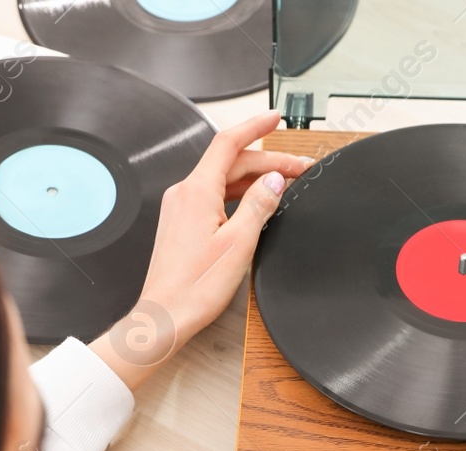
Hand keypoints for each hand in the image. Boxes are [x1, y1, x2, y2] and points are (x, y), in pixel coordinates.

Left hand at [88, 111, 311, 388]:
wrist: (165, 317)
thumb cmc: (194, 288)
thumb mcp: (239, 243)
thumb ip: (259, 205)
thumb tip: (275, 181)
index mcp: (197, 191)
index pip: (228, 143)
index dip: (255, 127)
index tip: (275, 118)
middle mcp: (185, 194)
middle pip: (231, 163)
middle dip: (267, 161)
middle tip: (300, 168)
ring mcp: (181, 209)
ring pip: (223, 181)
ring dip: (255, 179)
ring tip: (285, 184)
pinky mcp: (182, 224)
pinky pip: (215, 198)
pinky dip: (239, 195)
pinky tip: (257, 205)